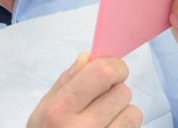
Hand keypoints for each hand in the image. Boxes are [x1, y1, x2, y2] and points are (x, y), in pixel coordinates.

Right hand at [27, 52, 142, 126]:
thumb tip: (89, 56)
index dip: (113, 67)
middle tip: (99, 103)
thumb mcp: (43, 110)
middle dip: (114, 93)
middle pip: (123, 91)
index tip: (110, 71)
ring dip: (122, 114)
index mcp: (60, 110)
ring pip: (134, 113)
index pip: (104, 73)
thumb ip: (66, 81)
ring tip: (104, 122)